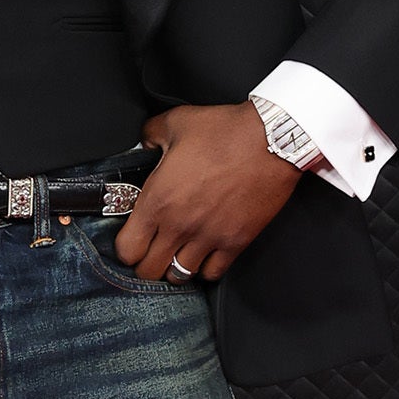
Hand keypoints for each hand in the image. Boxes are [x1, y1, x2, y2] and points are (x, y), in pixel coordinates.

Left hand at [112, 103, 302, 282]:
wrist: (272, 140)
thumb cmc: (225, 131)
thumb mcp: (176, 122)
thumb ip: (150, 135)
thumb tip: (143, 144)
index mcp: (158, 200)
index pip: (127, 249)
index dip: (126, 248)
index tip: (132, 239)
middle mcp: (180, 225)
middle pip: (149, 271)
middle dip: (146, 263)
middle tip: (152, 250)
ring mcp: (209, 237)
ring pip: (179, 276)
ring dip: (174, 267)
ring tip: (177, 254)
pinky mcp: (236, 242)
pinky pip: (213, 274)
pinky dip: (205, 269)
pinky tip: (204, 255)